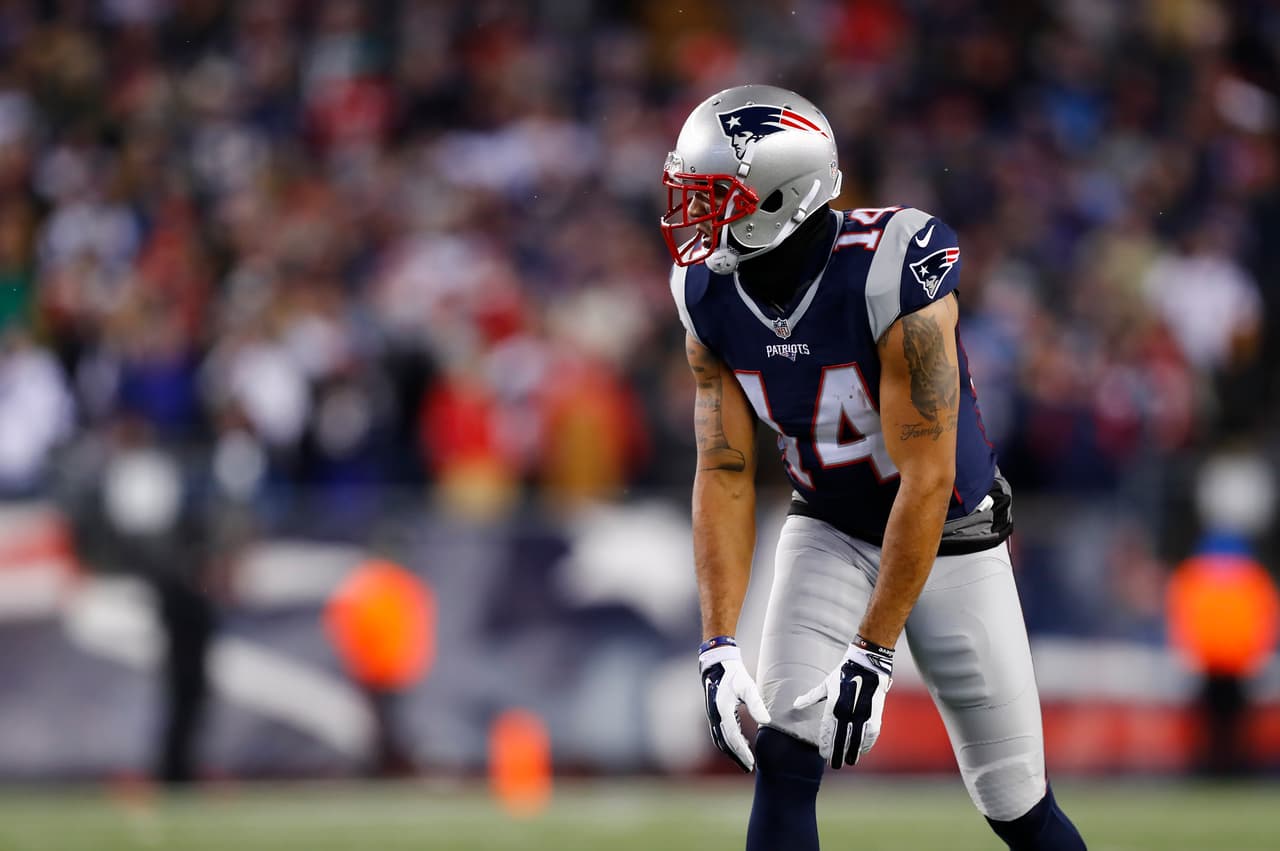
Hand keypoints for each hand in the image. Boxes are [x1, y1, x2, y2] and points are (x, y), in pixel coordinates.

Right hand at [699, 637, 771, 771]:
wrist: (717, 664)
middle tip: (749, 768)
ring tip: (744, 761)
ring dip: (731, 752)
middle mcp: (715, 716)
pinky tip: (740, 745)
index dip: (742, 752)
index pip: (733, 737)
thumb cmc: (734, 674)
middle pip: (725, 743)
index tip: (752, 762)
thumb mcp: (748, 687)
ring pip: (720, 740)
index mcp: (722, 710)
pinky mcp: (714, 714)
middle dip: (736, 756)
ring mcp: (712, 716)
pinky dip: (728, 743)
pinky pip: (719, 734)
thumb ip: (756, 704)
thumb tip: (766, 721)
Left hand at [792, 639, 892, 768]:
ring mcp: (863, 715)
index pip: (827, 732)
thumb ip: (811, 697)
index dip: (826, 746)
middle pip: (841, 740)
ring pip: (856, 740)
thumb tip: (795, 705)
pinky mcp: (875, 714)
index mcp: (834, 706)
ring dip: (852, 752)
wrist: (867, 664)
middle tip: (835, 764)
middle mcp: (848, 713)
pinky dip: (867, 744)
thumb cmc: (843, 674)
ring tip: (848, 761)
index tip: (823, 756)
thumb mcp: (826, 685)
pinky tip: (863, 750)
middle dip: (838, 754)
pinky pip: (871, 735)